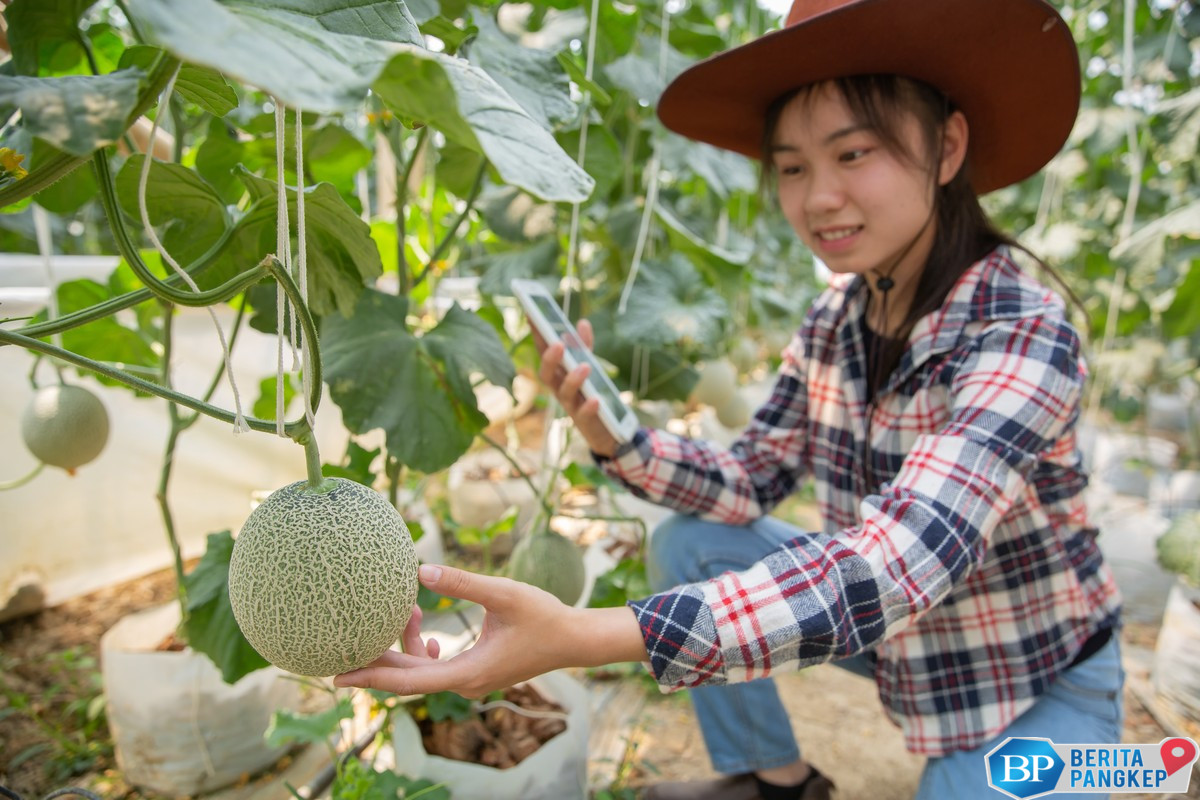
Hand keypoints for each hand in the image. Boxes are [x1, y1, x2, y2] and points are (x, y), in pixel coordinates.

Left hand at [334, 564, 583, 697]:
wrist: (573, 639)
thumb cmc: (543, 616)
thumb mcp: (503, 594)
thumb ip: (462, 583)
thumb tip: (421, 570)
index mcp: (467, 673)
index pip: (407, 681)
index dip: (371, 678)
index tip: (337, 676)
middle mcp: (464, 683)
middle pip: (407, 679)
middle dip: (376, 663)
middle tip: (340, 650)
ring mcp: (470, 681)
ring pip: (422, 672)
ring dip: (406, 646)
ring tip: (406, 611)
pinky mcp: (476, 672)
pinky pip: (436, 669)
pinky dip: (423, 652)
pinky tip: (424, 632)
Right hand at [532, 318, 619, 458]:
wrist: (608, 429)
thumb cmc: (591, 394)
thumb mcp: (589, 367)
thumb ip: (584, 347)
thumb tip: (582, 323)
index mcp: (558, 373)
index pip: (545, 352)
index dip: (538, 335)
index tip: (532, 315)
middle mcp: (559, 388)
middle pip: (547, 374)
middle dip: (550, 359)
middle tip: (558, 344)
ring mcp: (571, 405)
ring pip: (564, 393)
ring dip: (573, 379)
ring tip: (585, 366)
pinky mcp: (585, 421)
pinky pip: (583, 415)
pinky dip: (588, 407)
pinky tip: (596, 400)